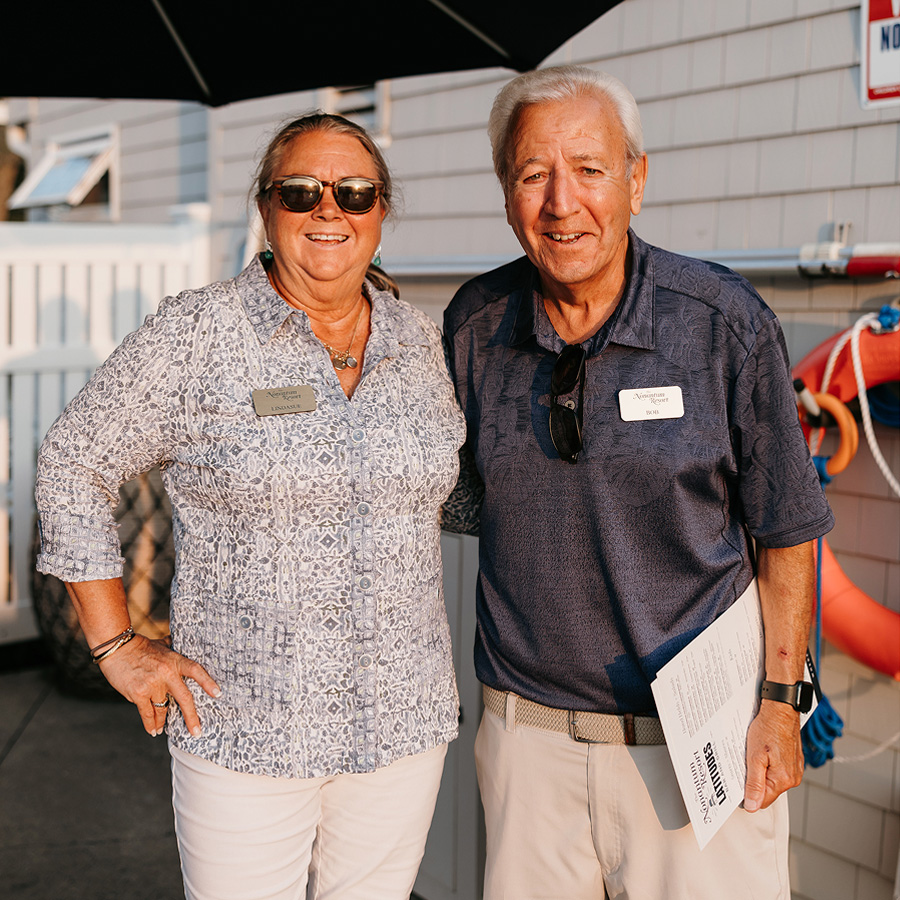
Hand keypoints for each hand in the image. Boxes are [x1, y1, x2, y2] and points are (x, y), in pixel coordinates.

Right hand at [97, 634, 220, 737]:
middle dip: (191, 717)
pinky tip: (154, 730)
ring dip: (163, 722)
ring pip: (163, 709)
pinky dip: (150, 724)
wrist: (117, 648)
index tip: (218, 694)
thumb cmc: (140, 647)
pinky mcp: (138, 693)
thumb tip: (182, 644)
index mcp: (174, 660)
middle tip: (197, 731)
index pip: (196, 671)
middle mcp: (166, 673)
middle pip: (184, 698)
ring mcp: (152, 684)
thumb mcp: (161, 645)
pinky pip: (147, 713)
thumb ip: (173, 648)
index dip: (207, 682)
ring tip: (163, 729)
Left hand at [743, 699, 803, 811]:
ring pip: (772, 780)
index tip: (738, 784)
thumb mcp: (755, 756)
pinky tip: (762, 752)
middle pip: (767, 791)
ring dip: (761, 772)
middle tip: (744, 764)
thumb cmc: (769, 728)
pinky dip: (768, 765)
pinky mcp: (793, 761)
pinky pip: (778, 770)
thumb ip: (754, 783)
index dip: (748, 795)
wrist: (781, 709)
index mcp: (783, 779)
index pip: (762, 801)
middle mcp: (793, 778)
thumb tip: (752, 806)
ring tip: (753, 756)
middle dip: (754, 782)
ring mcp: (795, 769)